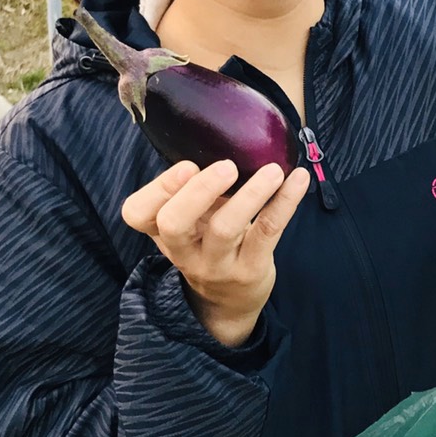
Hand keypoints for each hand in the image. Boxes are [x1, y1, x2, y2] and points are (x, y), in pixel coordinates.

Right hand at [122, 159, 310, 345]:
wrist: (229, 301)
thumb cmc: (207, 243)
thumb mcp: (189, 221)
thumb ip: (193, 188)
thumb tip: (222, 134)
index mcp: (162, 230)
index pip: (137, 214)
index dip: (157, 189)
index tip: (186, 166)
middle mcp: (184, 250)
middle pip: (174, 224)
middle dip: (198, 192)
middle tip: (227, 167)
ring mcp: (217, 264)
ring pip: (225, 229)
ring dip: (251, 195)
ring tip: (273, 171)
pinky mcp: (251, 269)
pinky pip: (267, 232)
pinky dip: (285, 202)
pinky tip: (298, 179)